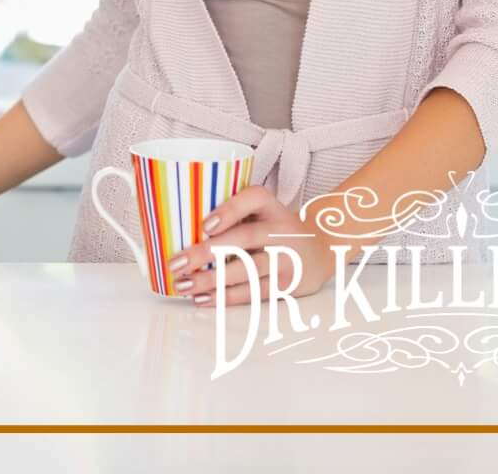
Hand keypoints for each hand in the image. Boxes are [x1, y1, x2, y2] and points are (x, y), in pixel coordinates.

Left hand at [167, 185, 337, 308]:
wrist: (321, 251)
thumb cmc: (274, 226)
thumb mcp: (261, 211)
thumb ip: (232, 213)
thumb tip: (180, 227)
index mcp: (271, 205)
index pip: (253, 198)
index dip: (229, 210)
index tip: (204, 225)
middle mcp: (281, 229)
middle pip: (244, 239)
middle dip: (207, 252)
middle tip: (177, 262)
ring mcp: (286, 259)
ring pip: (247, 270)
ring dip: (212, 280)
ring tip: (183, 284)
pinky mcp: (286, 285)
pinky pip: (253, 292)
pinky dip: (226, 297)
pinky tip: (203, 298)